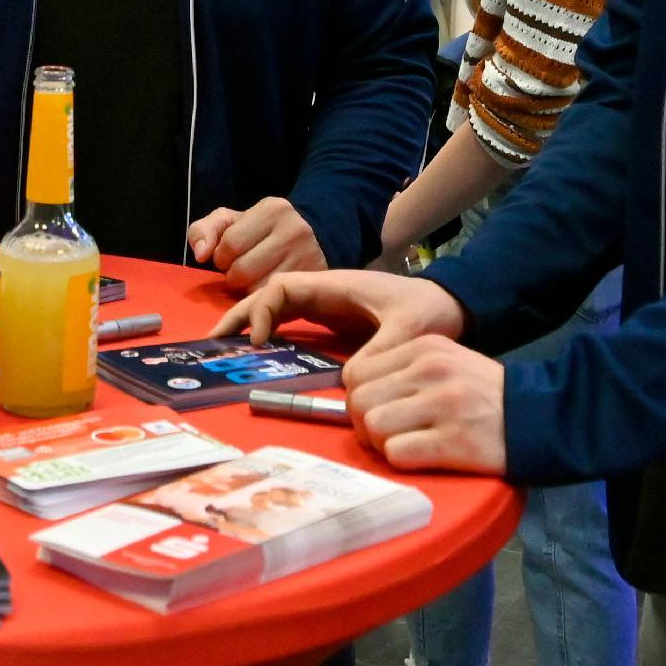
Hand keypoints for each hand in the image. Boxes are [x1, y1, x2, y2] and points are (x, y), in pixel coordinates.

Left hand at [187, 197, 325, 290]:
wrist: (307, 240)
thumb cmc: (259, 231)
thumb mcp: (230, 222)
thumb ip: (204, 230)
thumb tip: (201, 254)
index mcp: (273, 209)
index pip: (230, 244)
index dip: (222, 255)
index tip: (231, 255)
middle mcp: (294, 229)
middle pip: (242, 270)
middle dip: (233, 273)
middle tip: (243, 268)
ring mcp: (307, 256)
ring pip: (256, 289)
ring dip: (247, 288)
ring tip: (255, 277)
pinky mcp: (311, 280)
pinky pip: (272, 301)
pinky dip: (263, 298)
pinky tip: (267, 286)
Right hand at [213, 267, 465, 358]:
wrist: (452, 305)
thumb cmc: (431, 310)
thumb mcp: (410, 330)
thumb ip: (380, 352)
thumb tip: (347, 381)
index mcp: (337, 284)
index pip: (284, 288)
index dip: (262, 310)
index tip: (258, 341)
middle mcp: (325, 291)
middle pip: (271, 294)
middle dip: (241, 313)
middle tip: (214, 341)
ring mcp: (327, 305)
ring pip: (277, 307)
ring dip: (251, 322)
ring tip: (225, 346)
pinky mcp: (332, 319)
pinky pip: (292, 321)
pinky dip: (271, 331)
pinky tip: (259, 352)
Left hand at [345, 335, 507, 473]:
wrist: (540, 416)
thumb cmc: (486, 394)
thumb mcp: (446, 362)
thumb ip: (403, 371)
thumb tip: (356, 398)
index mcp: (424, 347)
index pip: (356, 373)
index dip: (359, 399)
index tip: (380, 412)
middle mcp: (430, 370)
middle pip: (359, 401)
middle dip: (365, 425)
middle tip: (388, 435)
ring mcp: (442, 405)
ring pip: (373, 427)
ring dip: (382, 445)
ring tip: (408, 445)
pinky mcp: (453, 441)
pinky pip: (397, 454)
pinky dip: (403, 461)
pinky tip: (423, 457)